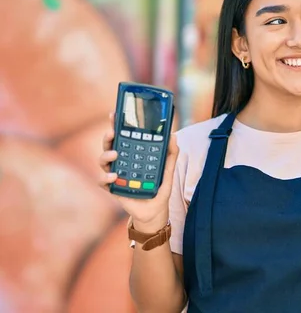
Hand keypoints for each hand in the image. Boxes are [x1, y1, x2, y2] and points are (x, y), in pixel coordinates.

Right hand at [98, 112, 178, 230]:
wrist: (155, 210)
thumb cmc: (159, 188)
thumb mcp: (168, 170)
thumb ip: (171, 154)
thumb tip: (173, 136)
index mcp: (133, 154)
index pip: (123, 136)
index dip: (117, 125)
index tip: (115, 114)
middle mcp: (121, 162)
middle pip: (109, 145)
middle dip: (108, 137)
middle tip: (112, 133)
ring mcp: (115, 174)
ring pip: (102, 160)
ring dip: (106, 155)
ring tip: (115, 155)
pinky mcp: (112, 188)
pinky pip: (102, 181)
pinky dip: (105, 178)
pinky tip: (114, 177)